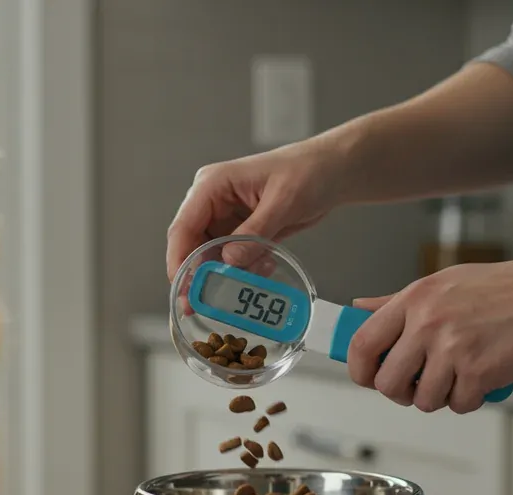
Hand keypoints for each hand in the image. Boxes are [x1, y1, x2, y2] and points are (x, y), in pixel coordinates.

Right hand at [166, 138, 346, 280]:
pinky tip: (266, 266)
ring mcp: (226, 218)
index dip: (178, 259)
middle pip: (191, 245)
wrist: (333, 172)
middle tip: (199, 304)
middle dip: (198, 274)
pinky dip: (246, 268)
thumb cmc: (308, 171)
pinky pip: (233, 259)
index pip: (183, 226)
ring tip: (253, 276)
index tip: (181, 288)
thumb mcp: (283, 202)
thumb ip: (254, 233)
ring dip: (228, 273)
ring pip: (212, 256)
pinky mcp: (241, 232)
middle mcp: (213, 202)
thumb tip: (228, 261)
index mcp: (212, 185)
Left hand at [346, 256, 512, 413]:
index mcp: (414, 298)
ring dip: (440, 397)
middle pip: (386, 382)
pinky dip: (470, 399)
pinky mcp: (478, 372)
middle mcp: (427, 323)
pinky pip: (458, 404)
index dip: (360, 369)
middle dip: (400, 392)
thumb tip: (358, 309)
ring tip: (460, 375)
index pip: (362, 343)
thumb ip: (398, 301)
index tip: (369, 377)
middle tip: (418, 385)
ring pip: (422, 399)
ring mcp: (452, 348)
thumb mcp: (445, 282)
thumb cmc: (507, 288)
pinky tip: (484, 378)